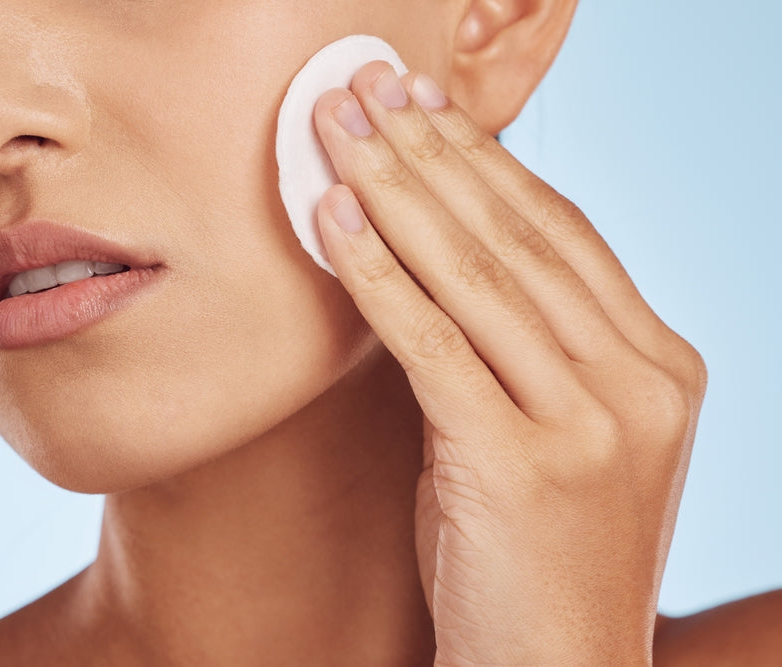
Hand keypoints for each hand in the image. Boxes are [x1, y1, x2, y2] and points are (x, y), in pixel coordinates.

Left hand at [312, 62, 706, 664]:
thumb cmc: (536, 551)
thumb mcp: (548, 432)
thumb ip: (518, 347)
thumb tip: (433, 253)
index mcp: (662, 366)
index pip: (563, 232)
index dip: (487, 160)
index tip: (426, 106)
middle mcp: (641, 382)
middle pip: (519, 236)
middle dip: (430, 151)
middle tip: (365, 90)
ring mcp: (591, 422)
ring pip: (476, 274)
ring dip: (394, 190)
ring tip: (337, 129)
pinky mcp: (521, 462)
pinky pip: (432, 342)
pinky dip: (376, 273)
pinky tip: (331, 219)